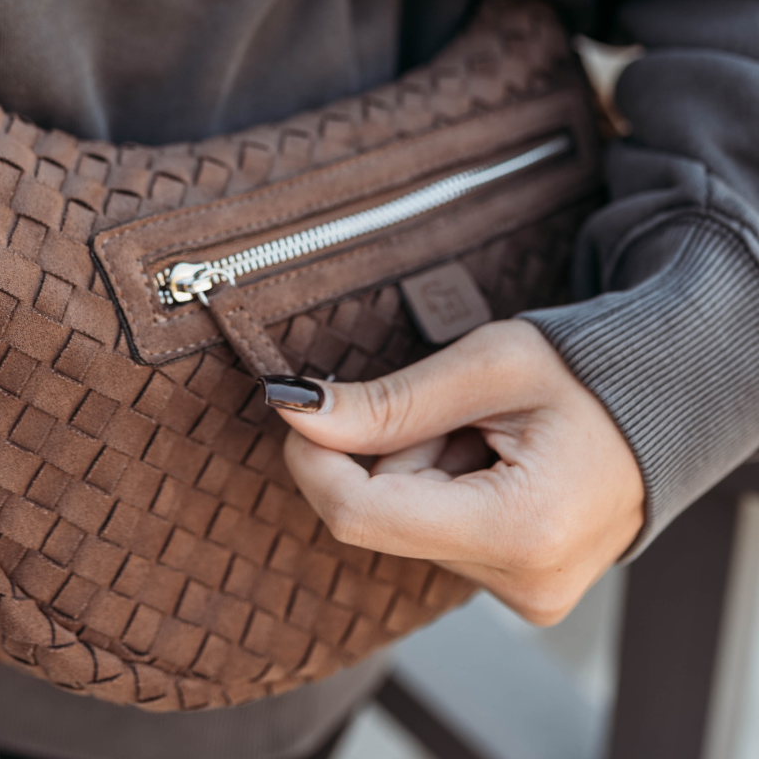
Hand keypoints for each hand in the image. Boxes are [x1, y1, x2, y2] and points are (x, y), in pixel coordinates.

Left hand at [275, 319, 644, 624]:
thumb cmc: (585, 375)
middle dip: (390, 451)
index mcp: (521, 528)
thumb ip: (390, 400)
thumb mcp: (487, 365)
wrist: (661, 406)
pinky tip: (490, 463)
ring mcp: (524, 595)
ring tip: (486, 436)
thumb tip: (298, 413)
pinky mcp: (519, 590)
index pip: (362, 515)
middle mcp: (523, 581)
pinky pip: (435, 536)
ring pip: (404, 525)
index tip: (301, 408)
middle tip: (454, 411)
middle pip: (382, 516)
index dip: (314, 460)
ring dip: (418, 467)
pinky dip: (441, 489)